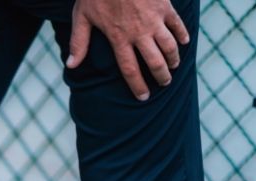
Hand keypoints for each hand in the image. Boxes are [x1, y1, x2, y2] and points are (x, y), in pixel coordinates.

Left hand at [67, 0, 189, 100]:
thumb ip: (78, 42)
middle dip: (161, 76)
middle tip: (164, 84)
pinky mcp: (164, 6)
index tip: (143, 97)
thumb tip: (71, 66)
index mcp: (118, 38)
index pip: (130, 69)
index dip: (137, 85)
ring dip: (173, 59)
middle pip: (154, 62)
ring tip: (173, 67)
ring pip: (169, 46)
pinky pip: (177, 24)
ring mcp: (154, 19)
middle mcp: (139, 32)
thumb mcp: (82, 17)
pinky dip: (183, 34)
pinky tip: (184, 43)